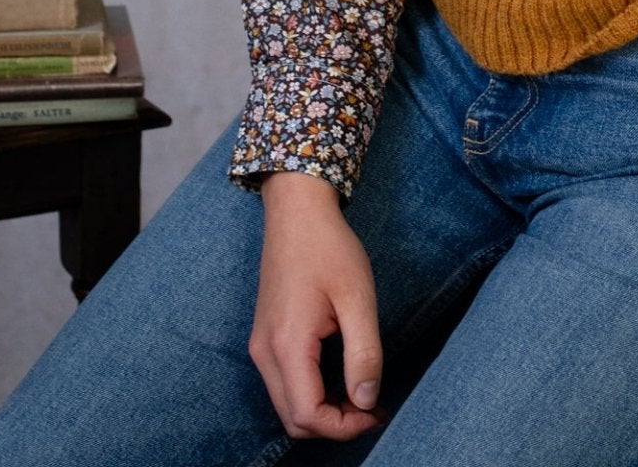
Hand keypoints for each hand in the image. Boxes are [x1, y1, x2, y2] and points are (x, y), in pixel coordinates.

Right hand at [250, 171, 384, 441]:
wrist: (296, 210)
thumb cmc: (329, 247)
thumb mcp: (358, 297)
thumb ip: (364, 353)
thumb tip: (367, 401)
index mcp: (287, 344)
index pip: (308, 415)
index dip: (344, 427)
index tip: (378, 413)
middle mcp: (264, 352)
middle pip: (293, 420)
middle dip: (334, 426)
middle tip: (373, 408)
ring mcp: (260, 345)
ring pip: (286, 406)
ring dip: (323, 413)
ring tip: (362, 395)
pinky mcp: (264, 338)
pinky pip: (284, 385)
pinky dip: (310, 395)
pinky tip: (340, 379)